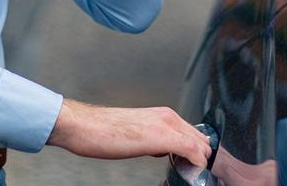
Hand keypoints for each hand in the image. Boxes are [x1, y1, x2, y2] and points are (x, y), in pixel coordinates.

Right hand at [45, 99, 212, 167]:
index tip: (195, 164)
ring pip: (200, 143)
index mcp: (163, 115)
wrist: (84, 126)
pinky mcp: (161, 136)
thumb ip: (153, 138)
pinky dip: (197, 162)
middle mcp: (167, 117)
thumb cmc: (103, 131)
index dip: (198, 150)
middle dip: (202, 155)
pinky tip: (193, 170)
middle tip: (196, 170)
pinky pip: (191, 150)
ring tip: (194, 172)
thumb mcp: (136, 133)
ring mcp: (165, 125)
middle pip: (201, 138)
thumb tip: (164, 150)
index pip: (193, 133)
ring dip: (200, 159)